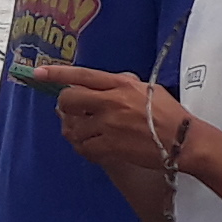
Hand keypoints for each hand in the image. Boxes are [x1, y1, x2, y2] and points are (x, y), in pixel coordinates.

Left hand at [30, 64, 187, 174]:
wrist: (183, 140)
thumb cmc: (169, 113)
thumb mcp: (148, 88)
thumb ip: (122, 83)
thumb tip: (100, 83)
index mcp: (121, 84)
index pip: (83, 75)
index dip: (58, 74)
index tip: (38, 73)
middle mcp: (112, 102)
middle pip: (69, 100)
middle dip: (64, 106)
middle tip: (71, 112)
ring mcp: (109, 126)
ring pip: (73, 127)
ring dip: (74, 131)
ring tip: (83, 132)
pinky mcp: (111, 147)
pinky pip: (84, 148)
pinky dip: (83, 148)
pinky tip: (91, 147)